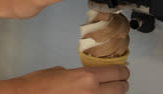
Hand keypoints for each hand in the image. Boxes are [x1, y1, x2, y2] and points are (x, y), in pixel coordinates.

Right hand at [12, 65, 129, 93]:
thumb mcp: (61, 71)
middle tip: (120, 81)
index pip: (117, 73)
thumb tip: (88, 79)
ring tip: (109, 90)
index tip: (123, 71)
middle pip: (121, 88)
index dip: (122, 71)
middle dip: (121, 83)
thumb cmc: (38, 84)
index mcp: (87, 77)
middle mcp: (93, 92)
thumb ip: (79, 74)